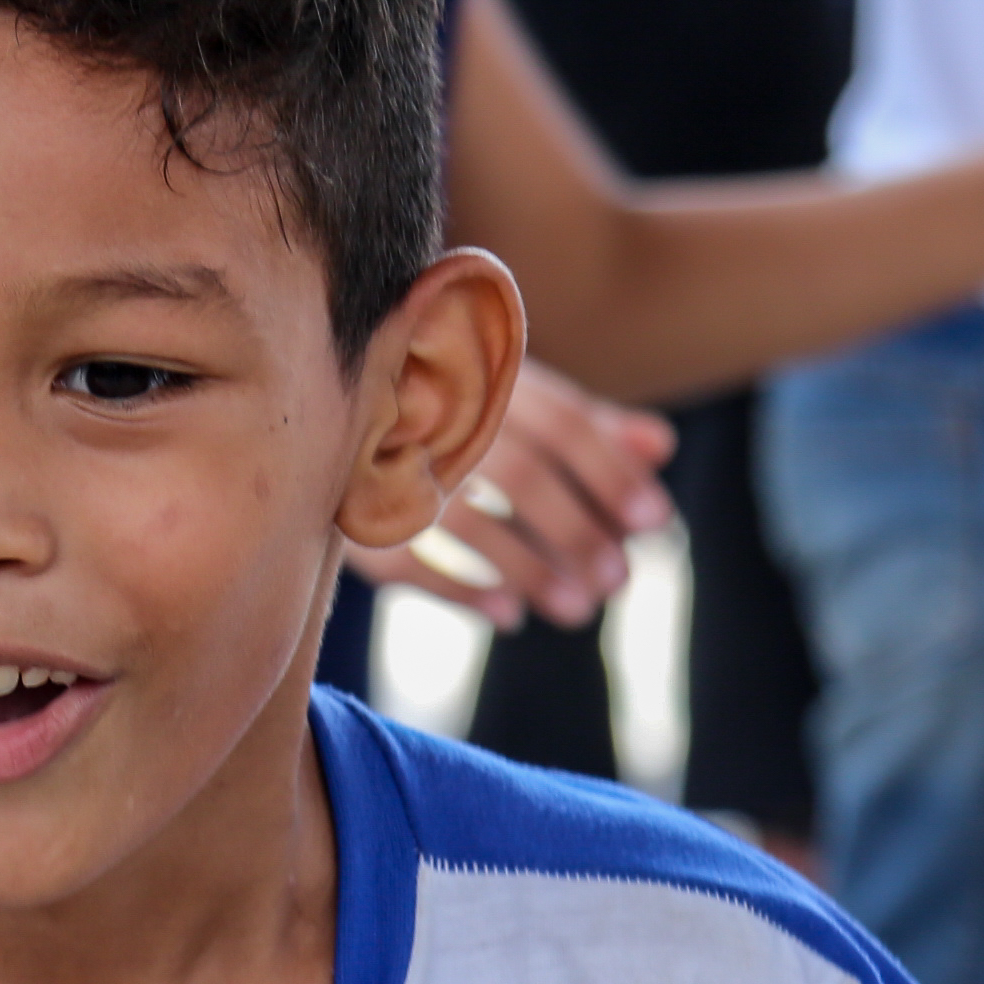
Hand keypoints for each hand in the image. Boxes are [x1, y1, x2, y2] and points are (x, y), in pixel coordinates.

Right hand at [351, 363, 672, 629]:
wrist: (322, 391)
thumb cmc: (444, 396)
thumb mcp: (514, 396)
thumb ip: (586, 422)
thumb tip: (662, 447)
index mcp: (480, 369)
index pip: (560, 421)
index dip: (610, 471)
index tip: (655, 520)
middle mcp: (432, 406)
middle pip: (517, 472)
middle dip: (575, 530)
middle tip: (620, 581)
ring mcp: (381, 457)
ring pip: (462, 521)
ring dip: (527, 568)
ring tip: (577, 609)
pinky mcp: (344, 507)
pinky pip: (401, 559)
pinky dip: (457, 588)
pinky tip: (506, 613)